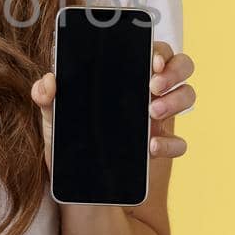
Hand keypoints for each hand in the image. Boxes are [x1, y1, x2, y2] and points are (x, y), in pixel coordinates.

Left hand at [29, 38, 196, 172]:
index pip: (153, 50)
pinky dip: (171, 142)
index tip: (152, 60)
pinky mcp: (161, 147)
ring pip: (188, 95)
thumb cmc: (70, 141)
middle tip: (154, 84)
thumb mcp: (54, 119)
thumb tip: (47, 82)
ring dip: (176, 100)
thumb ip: (47, 98)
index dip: (160, 50)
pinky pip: (180, 141)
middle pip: (180, 66)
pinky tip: (152, 146)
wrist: (79, 185)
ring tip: (153, 112)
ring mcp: (157, 119)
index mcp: (126, 76)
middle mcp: (147, 92)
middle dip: (174, 71)